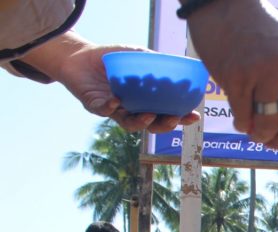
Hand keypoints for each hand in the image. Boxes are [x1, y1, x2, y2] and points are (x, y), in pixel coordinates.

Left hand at [56, 39, 199, 131]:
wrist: (79, 56)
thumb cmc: (111, 59)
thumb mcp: (136, 55)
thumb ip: (153, 62)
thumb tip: (175, 65)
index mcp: (145, 101)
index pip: (167, 113)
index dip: (182, 117)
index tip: (195, 116)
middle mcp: (132, 110)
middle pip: (153, 126)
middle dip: (166, 125)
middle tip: (174, 117)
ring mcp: (114, 110)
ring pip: (131, 125)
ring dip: (142, 122)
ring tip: (149, 115)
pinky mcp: (95, 106)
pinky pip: (104, 111)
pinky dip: (110, 108)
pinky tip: (115, 101)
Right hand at [185, 0, 277, 155]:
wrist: (226, 4)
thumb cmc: (262, 34)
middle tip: (276, 145)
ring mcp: (263, 71)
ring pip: (269, 125)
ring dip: (263, 138)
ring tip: (258, 135)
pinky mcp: (236, 75)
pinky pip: (243, 116)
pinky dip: (243, 126)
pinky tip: (243, 122)